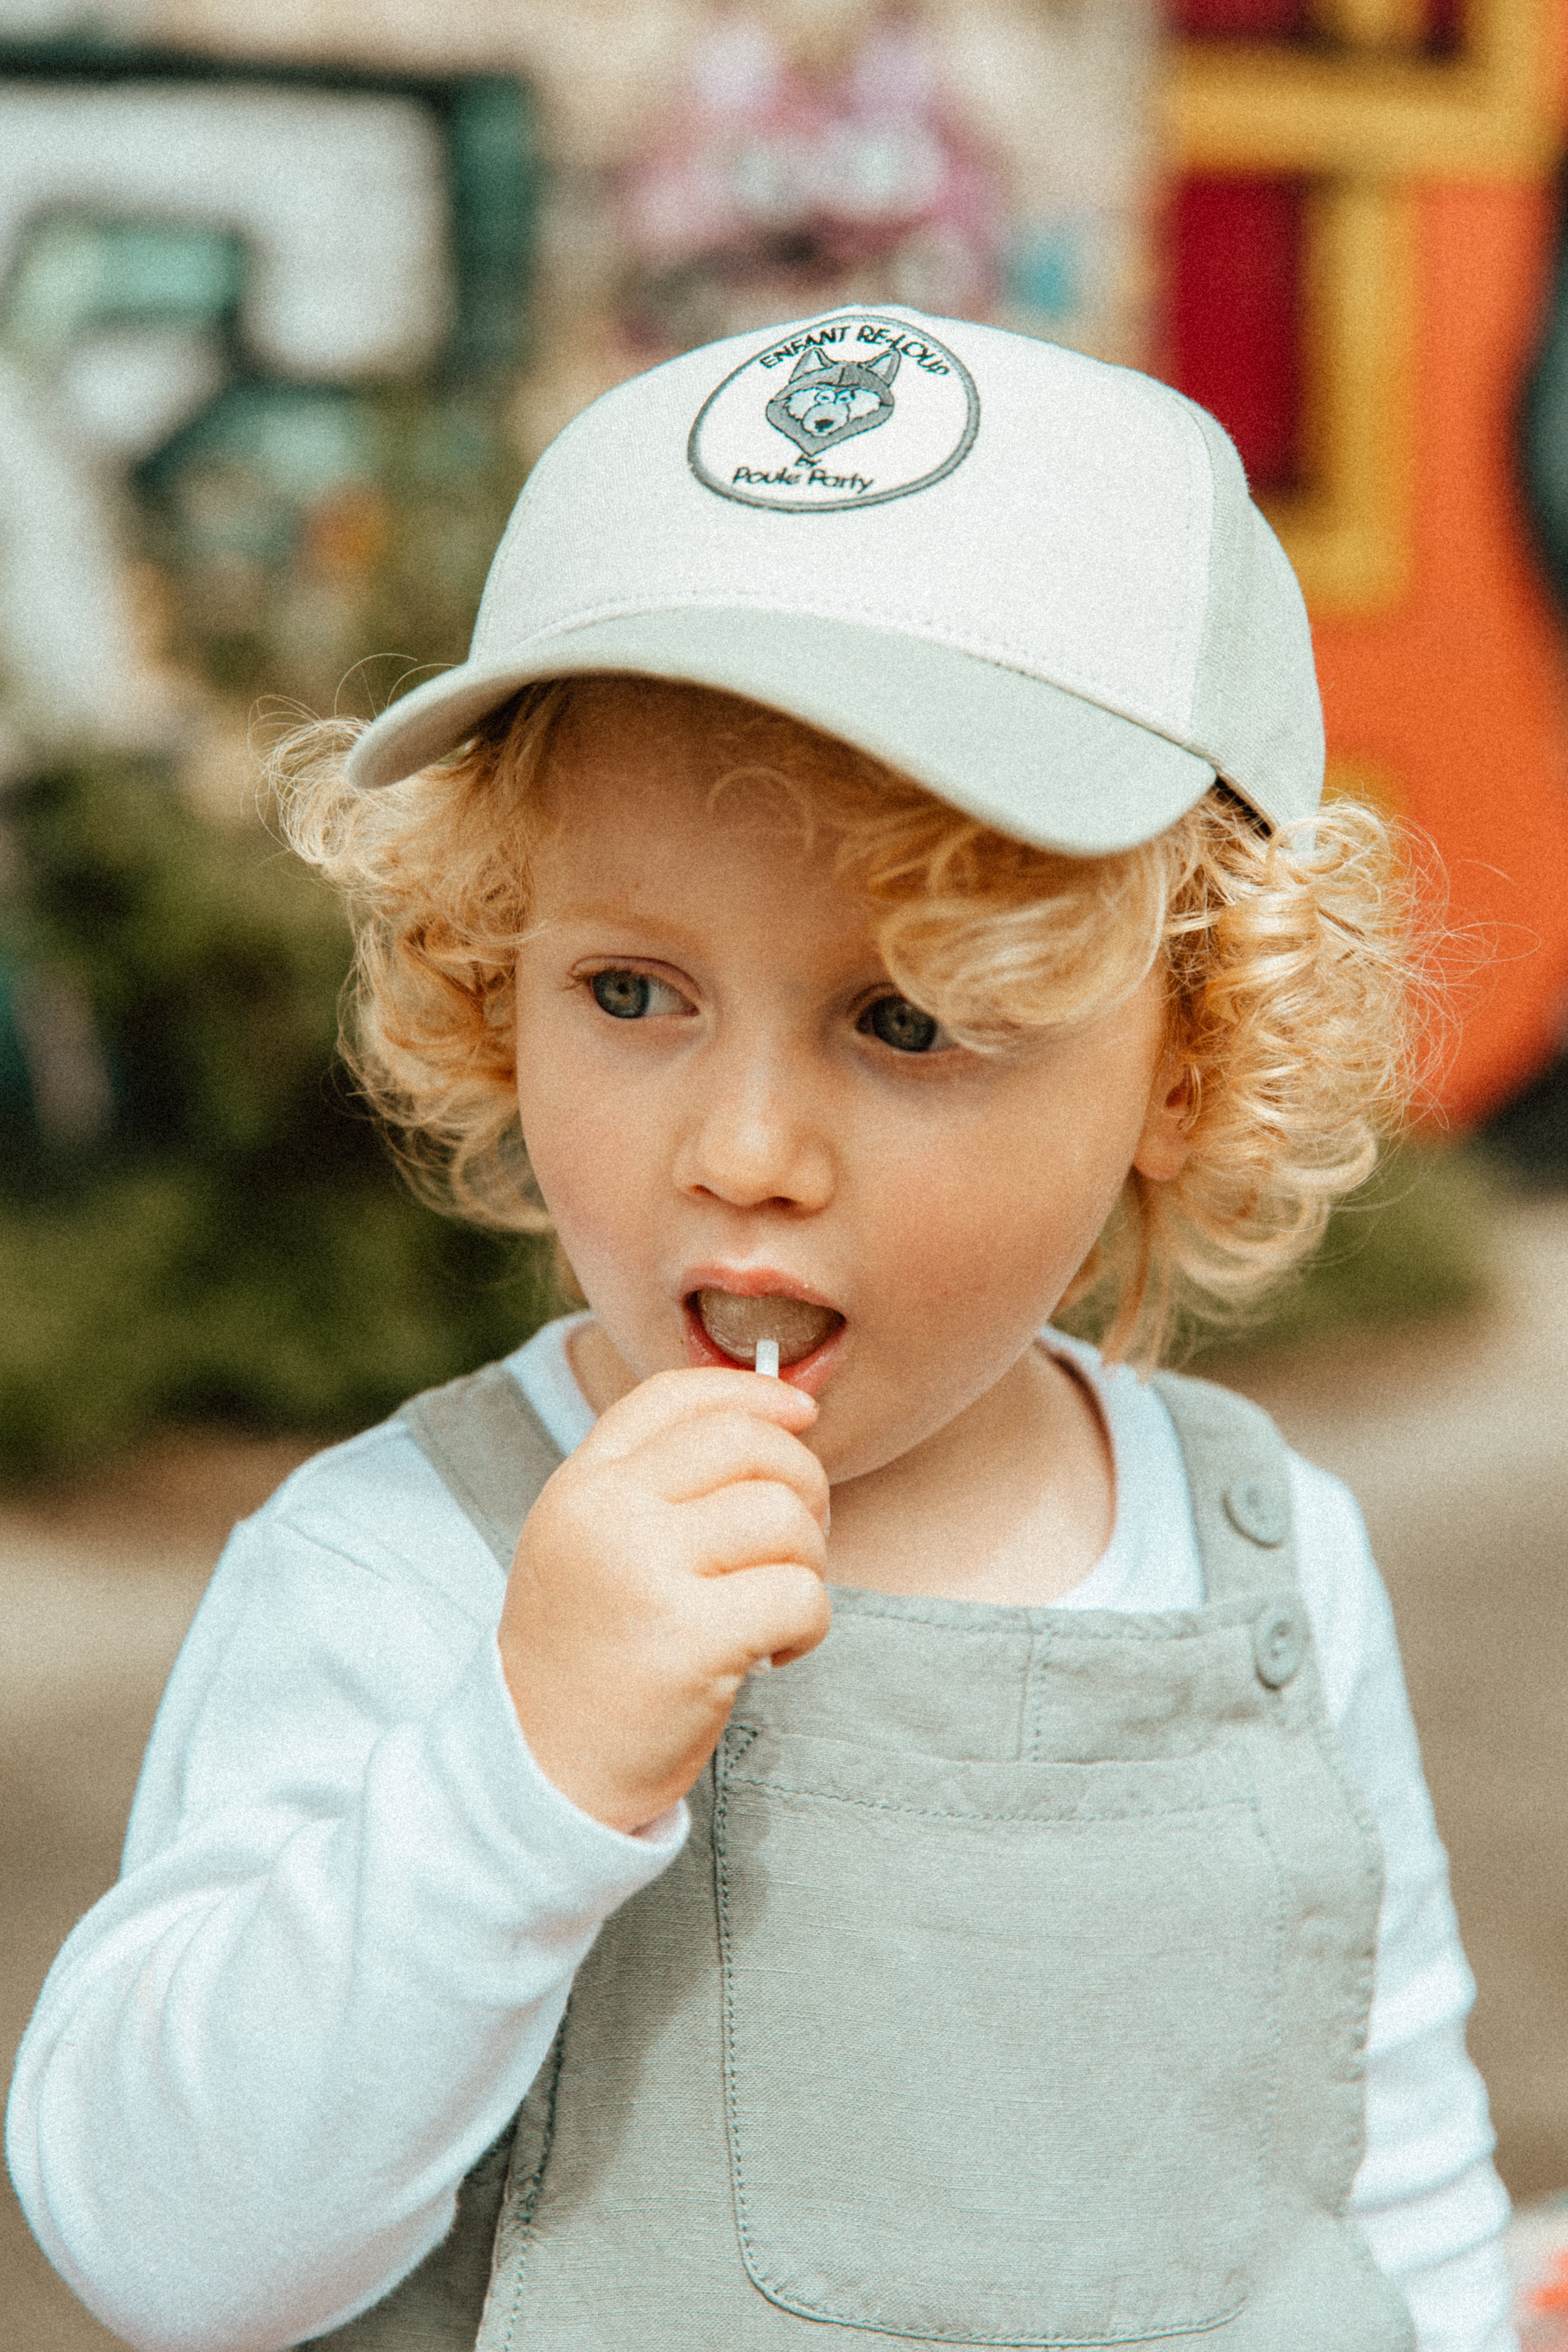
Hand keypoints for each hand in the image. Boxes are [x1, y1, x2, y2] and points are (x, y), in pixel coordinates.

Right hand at [499, 1367, 831, 1832]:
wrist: (540, 1770)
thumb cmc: (591, 1655)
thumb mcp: (592, 1544)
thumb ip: (658, 1482)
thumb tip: (784, 1418)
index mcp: (581, 1484)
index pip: (676, 1396)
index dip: (754, 1392)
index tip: (802, 1414)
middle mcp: (606, 1513)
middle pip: (747, 1444)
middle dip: (803, 1482)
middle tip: (797, 1541)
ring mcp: (644, 1571)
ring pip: (785, 1517)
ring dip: (809, 1563)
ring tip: (773, 1607)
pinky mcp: (689, 1639)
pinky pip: (800, 1595)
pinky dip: (809, 1626)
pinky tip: (773, 1654)